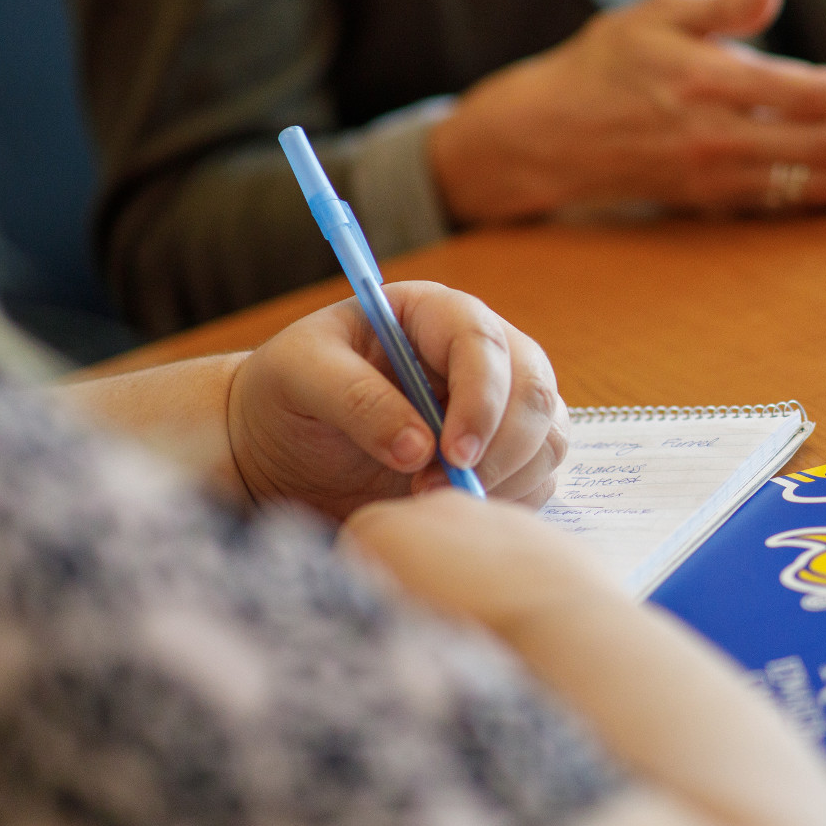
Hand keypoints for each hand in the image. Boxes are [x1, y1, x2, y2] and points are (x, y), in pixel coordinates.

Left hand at [226, 281, 568, 518]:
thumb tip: (419, 448)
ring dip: (505, 477)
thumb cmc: (286, 395)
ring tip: (434, 500)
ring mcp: (497, 406)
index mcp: (433, 316)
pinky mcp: (501, 455)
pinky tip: (454, 509)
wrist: (279, 450)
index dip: (481, 397)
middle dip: (500, 446)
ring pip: (546, 436)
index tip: (451, 453)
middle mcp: (479, 355)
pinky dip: (510, 500)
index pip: (484, 342)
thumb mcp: (299, 376)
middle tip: (437, 489)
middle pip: (534, 390)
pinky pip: (538, 477)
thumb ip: (356, 400)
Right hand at [426, 0, 825, 223]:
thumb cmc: (601, 65)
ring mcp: (719, 178)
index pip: (807, 94)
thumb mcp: (654, 14)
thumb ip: (722, 4)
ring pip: (818, 183)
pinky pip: (794, 204)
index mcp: (707, 83)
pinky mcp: (717, 203)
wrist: (540, 139)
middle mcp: (718, 138)